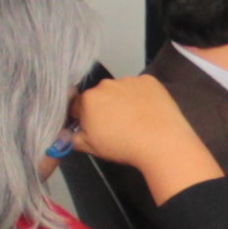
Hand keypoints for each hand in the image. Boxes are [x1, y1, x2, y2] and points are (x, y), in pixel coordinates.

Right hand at [65, 72, 219, 197]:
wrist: (160, 141)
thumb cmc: (122, 146)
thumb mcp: (91, 148)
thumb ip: (74, 139)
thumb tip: (67, 134)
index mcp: (88, 99)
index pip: (78, 106)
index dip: (83, 117)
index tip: (93, 127)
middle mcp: (106, 85)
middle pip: (100, 96)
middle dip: (103, 107)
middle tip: (116, 125)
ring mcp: (128, 80)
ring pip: (120, 90)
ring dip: (122, 100)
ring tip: (135, 119)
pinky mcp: (148, 80)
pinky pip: (140, 86)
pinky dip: (141, 96)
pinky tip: (147, 111)